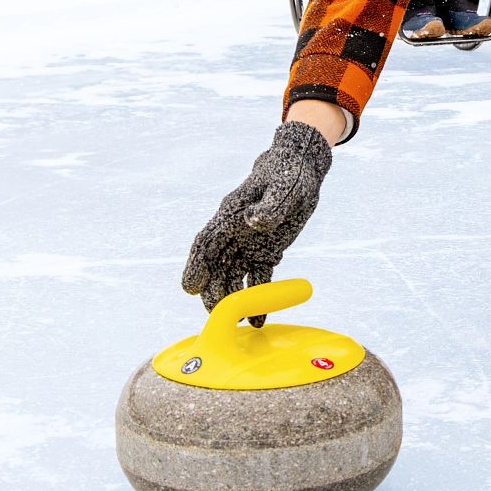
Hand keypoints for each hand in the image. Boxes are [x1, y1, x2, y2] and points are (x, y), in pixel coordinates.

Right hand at [182, 121, 332, 314]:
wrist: (301, 168)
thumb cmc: (288, 173)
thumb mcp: (283, 187)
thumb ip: (269, 206)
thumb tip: (253, 221)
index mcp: (231, 215)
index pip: (207, 242)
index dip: (196, 265)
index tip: (190, 287)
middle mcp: (234, 232)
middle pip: (216, 266)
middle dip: (213, 290)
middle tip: (217, 316)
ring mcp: (248, 244)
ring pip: (233, 275)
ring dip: (233, 298)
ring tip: (239, 322)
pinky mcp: (265, 252)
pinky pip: (257, 278)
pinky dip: (258, 297)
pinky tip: (260, 318)